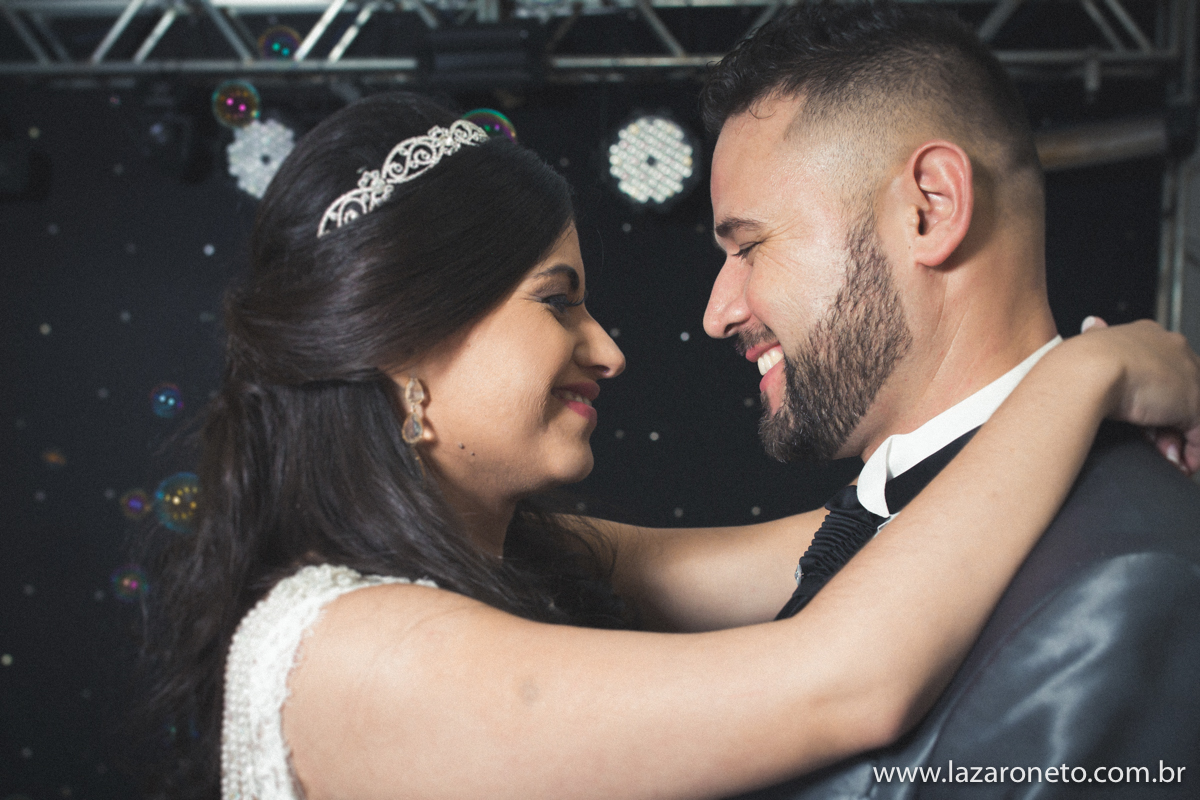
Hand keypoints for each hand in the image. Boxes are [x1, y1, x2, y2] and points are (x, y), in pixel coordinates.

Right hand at [1078, 316, 1199, 474]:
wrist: (1087, 371)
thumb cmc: (1078, 361)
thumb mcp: (1088, 344)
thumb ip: (1095, 335)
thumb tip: (1092, 323)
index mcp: (1144, 334)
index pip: (1157, 370)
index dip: (1148, 396)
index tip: (1139, 419)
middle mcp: (1170, 349)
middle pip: (1176, 393)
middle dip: (1165, 422)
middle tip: (1151, 442)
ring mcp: (1184, 374)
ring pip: (1187, 413)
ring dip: (1173, 439)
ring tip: (1161, 454)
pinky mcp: (1192, 402)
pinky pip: (1198, 433)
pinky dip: (1191, 452)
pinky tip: (1177, 462)